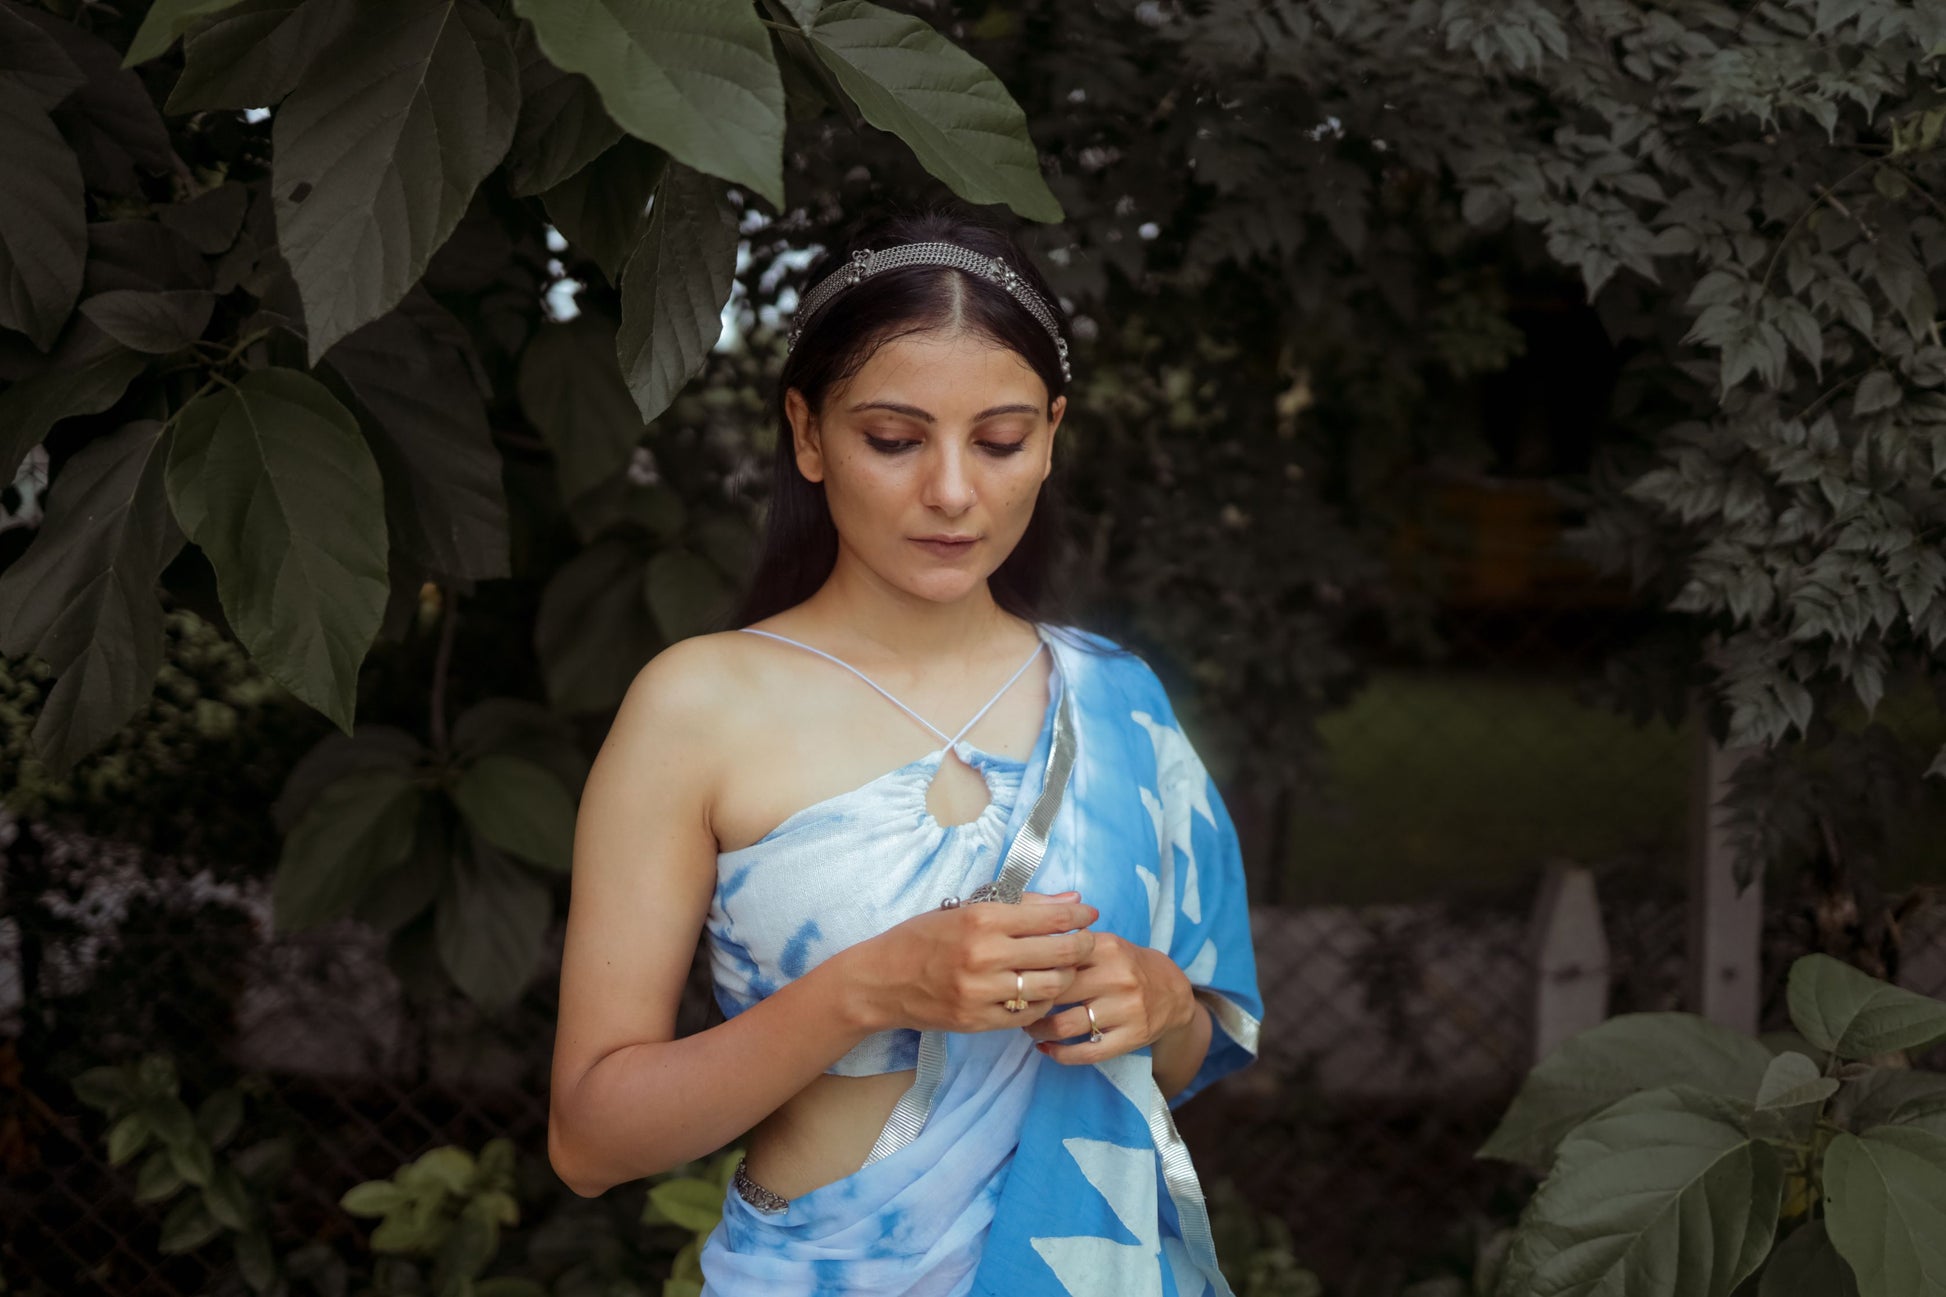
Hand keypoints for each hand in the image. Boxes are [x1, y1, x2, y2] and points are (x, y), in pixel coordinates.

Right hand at [849, 891, 1098, 1034]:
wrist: (881, 981)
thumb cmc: (922, 939)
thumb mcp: (966, 910)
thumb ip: (1022, 905)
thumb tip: (1072, 898)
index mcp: (981, 920)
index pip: (1049, 918)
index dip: (1078, 915)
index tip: (1090, 913)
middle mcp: (984, 956)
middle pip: (1058, 953)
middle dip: (1084, 946)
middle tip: (1089, 942)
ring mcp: (982, 993)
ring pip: (1050, 987)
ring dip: (1067, 976)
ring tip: (1067, 968)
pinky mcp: (979, 1021)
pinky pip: (1028, 1014)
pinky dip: (1043, 1001)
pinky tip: (1041, 990)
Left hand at [1023, 932, 1196, 1064]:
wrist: (1173, 992)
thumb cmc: (1126, 965)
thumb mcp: (1104, 944)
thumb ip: (1069, 943)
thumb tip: (1023, 940)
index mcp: (1107, 947)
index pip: (1056, 958)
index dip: (1029, 970)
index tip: (1015, 976)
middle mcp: (1118, 977)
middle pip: (1056, 992)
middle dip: (1029, 1001)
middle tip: (1017, 1005)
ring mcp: (1126, 1009)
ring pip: (1065, 1025)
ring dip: (1038, 1030)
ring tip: (1030, 1027)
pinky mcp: (1131, 1037)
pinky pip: (1086, 1052)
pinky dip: (1059, 1054)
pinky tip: (1047, 1049)